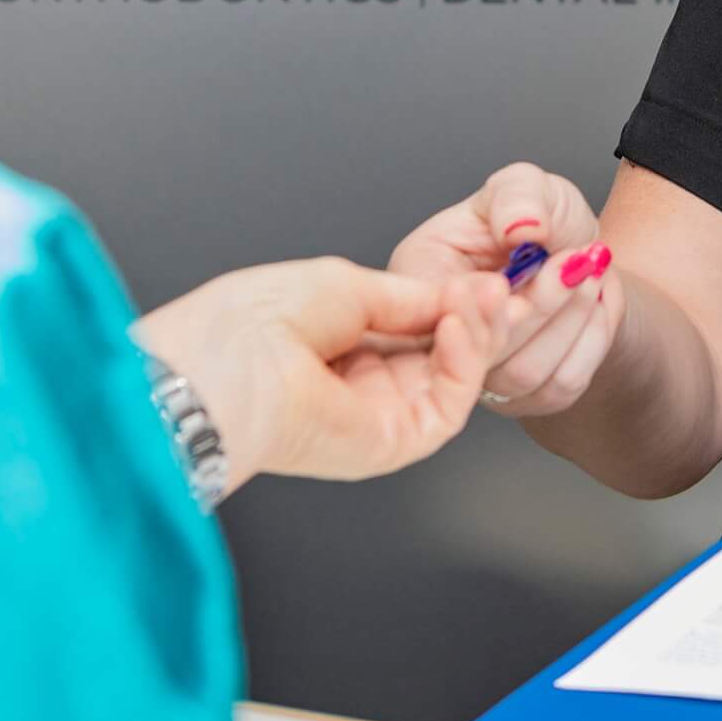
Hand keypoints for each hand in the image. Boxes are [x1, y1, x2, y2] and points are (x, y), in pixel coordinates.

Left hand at [132, 258, 507, 494]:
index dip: (457, 300)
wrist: (217, 370)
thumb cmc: (251, 323)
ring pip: (453, 380)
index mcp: (341, 344)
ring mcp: (377, 417)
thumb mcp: (345, 285)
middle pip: (444, 354)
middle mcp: (362, 385)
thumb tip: (463, 291)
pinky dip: (465, 366)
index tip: (487, 274)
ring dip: (479, 334)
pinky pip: (446, 409)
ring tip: (488, 296)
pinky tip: (460, 325)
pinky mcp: (388, 445)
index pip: (419, 326)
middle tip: (504, 283)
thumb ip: (411, 296)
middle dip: (479, 316)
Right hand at [390, 162, 621, 417]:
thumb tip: (521, 227)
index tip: (517, 268)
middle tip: (571, 261)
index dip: (476, 302)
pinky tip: (594, 302)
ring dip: (568, 319)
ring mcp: (486, 374)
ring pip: (524, 374)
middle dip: (537, 303)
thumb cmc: (544, 222)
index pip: (434, 313)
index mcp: (422, 278)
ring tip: (587, 271)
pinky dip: (590, 339)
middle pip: (480, 350)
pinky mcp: (530, 396)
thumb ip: (518, 198)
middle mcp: (444, 337)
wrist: (586, 257)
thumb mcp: (528, 185)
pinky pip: (561, 384)